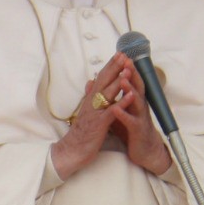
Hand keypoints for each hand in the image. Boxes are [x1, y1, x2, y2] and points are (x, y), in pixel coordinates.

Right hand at [50, 54, 130, 178]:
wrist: (72, 150)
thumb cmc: (82, 132)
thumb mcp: (86, 110)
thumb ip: (90, 96)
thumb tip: (90, 81)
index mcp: (91, 99)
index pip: (102, 78)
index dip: (111, 65)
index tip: (120, 54)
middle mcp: (92, 102)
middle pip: (104, 81)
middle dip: (114, 67)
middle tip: (124, 54)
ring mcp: (95, 112)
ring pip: (107, 93)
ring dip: (118, 81)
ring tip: (128, 69)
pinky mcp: (99, 124)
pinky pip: (112, 112)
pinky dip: (122, 103)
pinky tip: (131, 96)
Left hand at [108, 60, 172, 175]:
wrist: (145, 152)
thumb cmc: (132, 130)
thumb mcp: (121, 111)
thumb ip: (113, 98)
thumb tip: (101, 86)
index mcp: (135, 101)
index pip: (132, 81)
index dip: (127, 69)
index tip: (121, 55)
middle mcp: (140, 107)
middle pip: (137, 87)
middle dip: (132, 73)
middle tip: (127, 61)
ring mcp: (140, 118)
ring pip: (136, 101)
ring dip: (130, 90)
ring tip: (123, 79)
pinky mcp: (137, 131)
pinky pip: (131, 122)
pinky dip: (123, 115)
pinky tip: (116, 109)